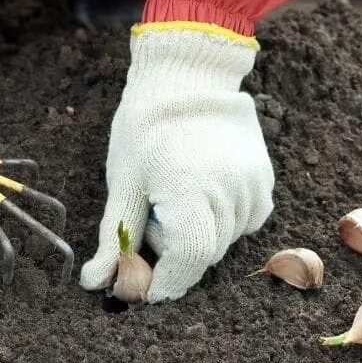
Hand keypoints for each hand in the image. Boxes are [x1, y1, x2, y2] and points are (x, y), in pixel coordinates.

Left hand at [80, 25, 274, 301]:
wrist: (189, 76)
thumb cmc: (147, 126)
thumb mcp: (123, 181)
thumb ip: (115, 236)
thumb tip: (95, 282)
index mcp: (189, 189)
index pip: (187, 261)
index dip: (165, 283)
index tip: (143, 286)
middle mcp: (230, 191)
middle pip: (203, 255)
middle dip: (173, 254)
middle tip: (151, 217)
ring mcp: (253, 186)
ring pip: (223, 242)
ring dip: (197, 235)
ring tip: (175, 194)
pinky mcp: (265, 182)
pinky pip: (243, 223)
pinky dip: (219, 220)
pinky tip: (200, 189)